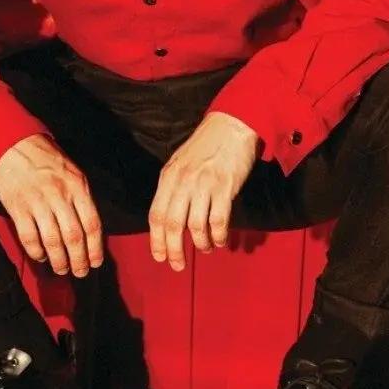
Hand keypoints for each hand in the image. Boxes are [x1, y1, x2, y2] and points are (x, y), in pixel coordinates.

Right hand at [0, 133, 102, 277]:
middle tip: (80, 273)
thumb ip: (82, 199)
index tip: (96, 263)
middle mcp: (60, 195)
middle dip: (79, 260)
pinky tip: (41, 257)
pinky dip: (36, 252)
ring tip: (62, 270)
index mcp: (78, 187)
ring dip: (59, 260)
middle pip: (74, 236)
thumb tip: (90, 231)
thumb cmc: (48, 161)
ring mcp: (38, 202)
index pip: (92, 224)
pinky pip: (29, 237)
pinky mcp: (18, 207)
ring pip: (52, 240)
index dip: (96, 248)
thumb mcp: (73, 173)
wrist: (15, 145)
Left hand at [148, 111, 260, 271]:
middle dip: (174, 250)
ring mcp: (204, 184)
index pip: (156, 214)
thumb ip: (173, 187)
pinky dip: (218, 236)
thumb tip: (168, 217)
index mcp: (168, 176)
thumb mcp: (180, 162)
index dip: (156, 239)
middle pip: (173, 224)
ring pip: (196, 226)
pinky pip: (218, 221)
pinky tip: (220, 240)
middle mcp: (183, 181)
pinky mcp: (225, 187)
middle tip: (178, 265)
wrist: (233, 124)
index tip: (159, 256)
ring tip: (205, 248)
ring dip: (200, 244)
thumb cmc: (206, 145)